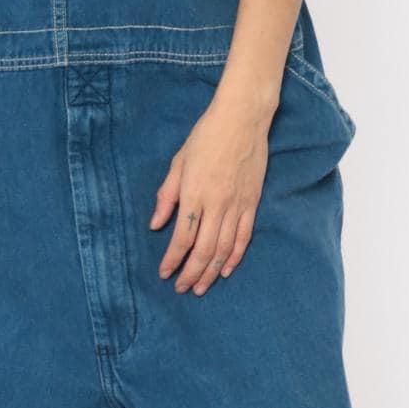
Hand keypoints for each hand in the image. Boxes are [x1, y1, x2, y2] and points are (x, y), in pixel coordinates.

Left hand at [149, 87, 275, 293]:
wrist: (243, 119)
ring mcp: (238, 204)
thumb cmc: (206, 136)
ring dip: (211, 271)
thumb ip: (167, 195)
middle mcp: (217, 203)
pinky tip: (226, 270)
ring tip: (201, 287)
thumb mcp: (178, 162)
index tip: (165, 273)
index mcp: (194, 193)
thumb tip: (156, 224)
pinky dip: (235, 256)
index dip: (173, 259)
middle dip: (191, 273)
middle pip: (204, 249)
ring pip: (224, 248)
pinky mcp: (252, 202)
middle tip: (182, 289)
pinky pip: (244, 236)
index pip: (182, 237)